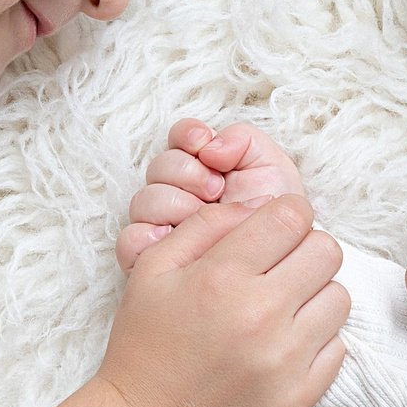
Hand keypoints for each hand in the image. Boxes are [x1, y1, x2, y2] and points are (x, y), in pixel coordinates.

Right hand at [95, 194, 347, 406]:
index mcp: (223, 277)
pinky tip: (284, 342)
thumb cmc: (146, 344)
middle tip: (280, 266)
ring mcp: (285, 359)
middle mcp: (261, 315)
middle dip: (305, 249)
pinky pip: (338, 346)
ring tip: (282, 306)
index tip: (274, 229)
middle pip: (327, 251)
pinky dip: (317, 339)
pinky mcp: (301, 395)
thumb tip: (259, 206)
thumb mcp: (154, 269)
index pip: (293, 216)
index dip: (287, 214)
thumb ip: (206, 225)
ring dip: (315, 294)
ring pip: (340, 297)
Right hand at [118, 118, 307, 272]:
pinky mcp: (150, 258)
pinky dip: (146, 235)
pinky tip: (170, 237)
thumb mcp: (271, 170)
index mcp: (204, 168)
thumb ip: (244, 140)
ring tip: (202, 220)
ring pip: (142, 200)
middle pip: (158, 166)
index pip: (179, 137)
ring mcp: (162, 224)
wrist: (278, 269)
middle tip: (218, 191)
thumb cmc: (277, 223)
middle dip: (189, 174)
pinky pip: (129, 238)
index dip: (189, 136)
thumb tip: (209, 146)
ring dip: (174, 205)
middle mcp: (179, 192)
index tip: (213, 155)